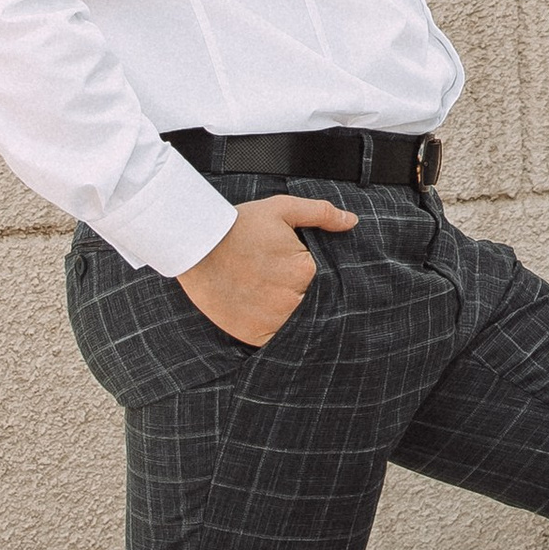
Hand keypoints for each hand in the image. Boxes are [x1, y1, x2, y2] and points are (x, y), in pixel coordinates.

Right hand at [179, 192, 356, 345]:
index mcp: (304, 268)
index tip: (298, 270)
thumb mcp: (282, 209)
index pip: (327, 278)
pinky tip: (267, 315)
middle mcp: (292, 297)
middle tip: (283, 283)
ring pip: (299, 322)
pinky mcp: (255, 334)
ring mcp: (274, 319)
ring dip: (294, 315)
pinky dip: (279, 331)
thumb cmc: (239, 225)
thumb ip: (320, 213)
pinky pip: (279, 340)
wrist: (197, 245)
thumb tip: (351, 221)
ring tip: (274, 298)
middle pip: (313, 302)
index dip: (315, 275)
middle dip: (305, 295)